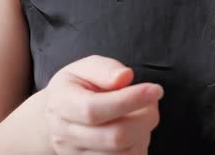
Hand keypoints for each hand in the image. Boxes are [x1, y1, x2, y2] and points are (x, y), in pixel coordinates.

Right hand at [44, 55, 162, 154]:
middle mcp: (64, 135)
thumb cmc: (77, 88)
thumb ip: (104, 69)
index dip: (129, 100)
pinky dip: (138, 145)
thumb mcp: (85, 68)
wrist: (59, 117)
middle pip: (114, 136)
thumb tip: (124, 77)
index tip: (155, 90)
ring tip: (140, 115)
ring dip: (143, 133)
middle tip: (152, 101)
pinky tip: (135, 131)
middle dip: (145, 118)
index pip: (93, 110)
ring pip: (124, 153)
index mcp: (60, 105)